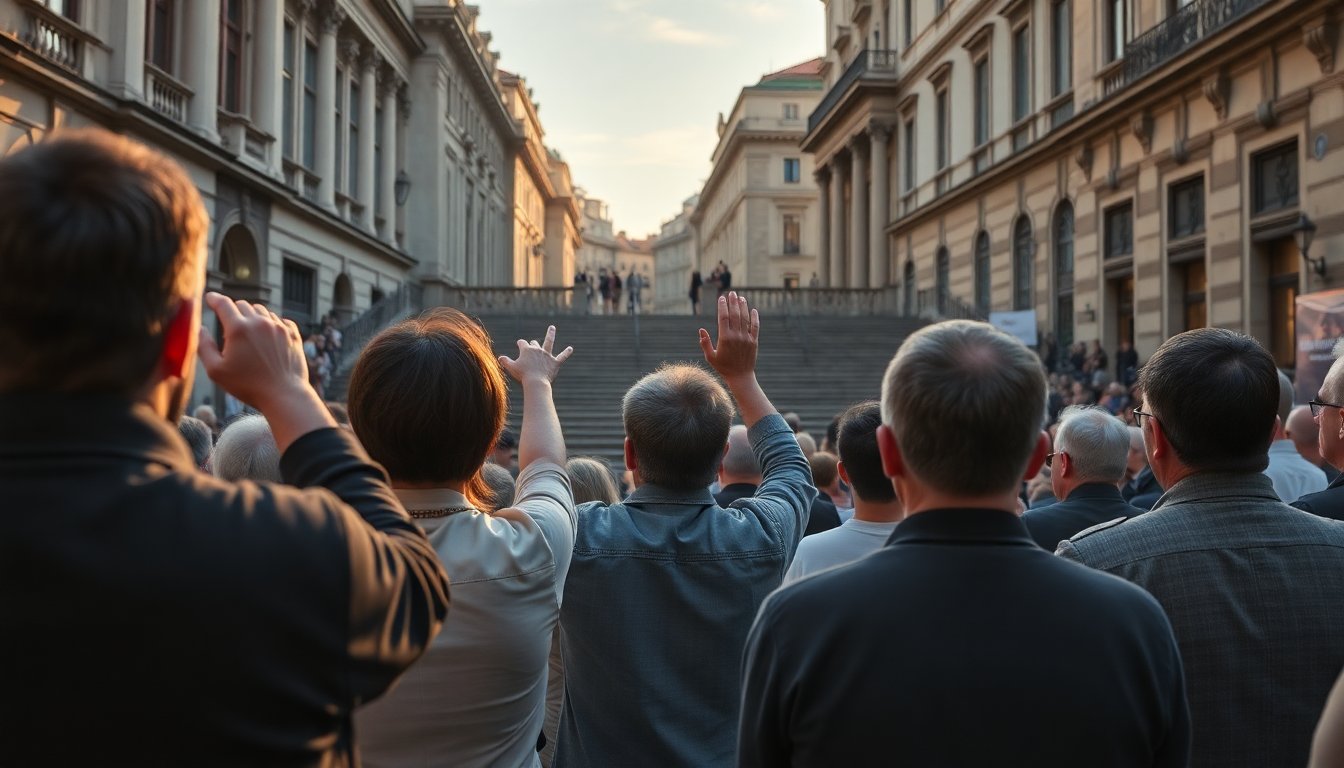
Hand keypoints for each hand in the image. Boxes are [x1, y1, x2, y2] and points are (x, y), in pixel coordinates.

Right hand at [198, 292, 310, 411]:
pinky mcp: (292, 334)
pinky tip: (267, 335)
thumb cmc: (247, 386)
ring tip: (249, 332)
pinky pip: (279, 320)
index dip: (214, 299)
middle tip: (230, 326)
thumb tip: (201, 329)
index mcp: (239, 328)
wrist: (284, 395)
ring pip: (261, 311)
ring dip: (252, 316)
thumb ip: (204, 347)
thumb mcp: (216, 370)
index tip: (210, 298)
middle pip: (242, 305)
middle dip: (233, 311)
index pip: (223, 304)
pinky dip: (271, 323)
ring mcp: (278, 327)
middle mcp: (259, 322)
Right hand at [499, 325, 572, 385]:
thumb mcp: (511, 368)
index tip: (519, 344)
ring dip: (550, 334)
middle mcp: (537, 350)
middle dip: (533, 344)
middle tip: (533, 345)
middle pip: (534, 343)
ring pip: (549, 342)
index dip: (521, 343)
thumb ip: (505, 361)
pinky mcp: (555, 362)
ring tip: (552, 328)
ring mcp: (547, 355)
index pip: (522, 343)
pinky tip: (571, 349)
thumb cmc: (522, 375)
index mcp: (526, 350)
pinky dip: (567, 352)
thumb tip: (499, 358)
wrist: (535, 382)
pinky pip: (562, 356)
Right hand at [698, 291, 758, 381]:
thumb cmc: (723, 367)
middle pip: (734, 314)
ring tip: (741, 298)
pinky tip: (753, 310)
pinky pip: (755, 326)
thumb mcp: (710, 357)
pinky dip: (754, 317)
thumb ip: (705, 343)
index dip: (722, 306)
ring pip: (745, 318)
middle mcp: (736, 336)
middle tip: (732, 293)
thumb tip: (701, 330)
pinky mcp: (754, 341)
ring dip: (743, 306)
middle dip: (733, 302)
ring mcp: (746, 338)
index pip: (723, 317)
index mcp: (724, 338)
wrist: (740, 376)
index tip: (721, 298)